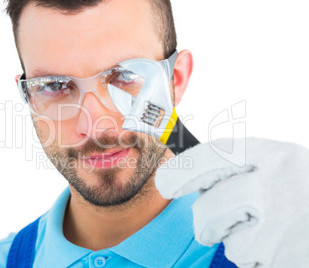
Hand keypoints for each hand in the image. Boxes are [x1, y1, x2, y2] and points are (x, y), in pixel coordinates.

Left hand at [154, 137, 308, 267]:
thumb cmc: (300, 188)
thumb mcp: (278, 162)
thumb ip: (238, 166)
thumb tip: (188, 177)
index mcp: (272, 155)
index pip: (213, 156)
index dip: (182, 171)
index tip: (164, 183)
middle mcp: (276, 186)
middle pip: (210, 208)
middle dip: (204, 221)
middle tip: (210, 225)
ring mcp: (283, 226)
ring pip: (228, 241)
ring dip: (235, 240)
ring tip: (262, 230)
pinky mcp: (285, 259)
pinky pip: (248, 261)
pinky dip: (254, 257)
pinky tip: (275, 244)